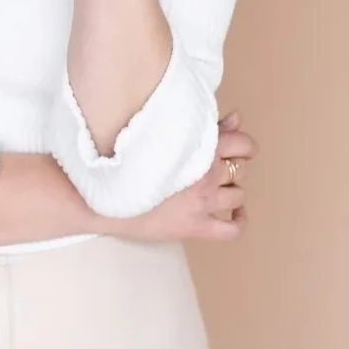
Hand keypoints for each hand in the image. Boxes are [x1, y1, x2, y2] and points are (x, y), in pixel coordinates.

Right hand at [103, 112, 258, 242]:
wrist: (106, 194)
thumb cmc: (131, 158)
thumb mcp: (169, 134)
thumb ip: (206, 125)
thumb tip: (237, 118)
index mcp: (201, 146)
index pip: (243, 143)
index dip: (242, 145)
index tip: (234, 148)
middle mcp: (207, 173)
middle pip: (241, 169)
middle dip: (233, 166)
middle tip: (214, 167)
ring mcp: (204, 202)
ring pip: (239, 195)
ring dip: (231, 190)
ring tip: (214, 188)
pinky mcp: (196, 227)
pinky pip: (232, 230)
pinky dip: (238, 221)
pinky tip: (233, 214)